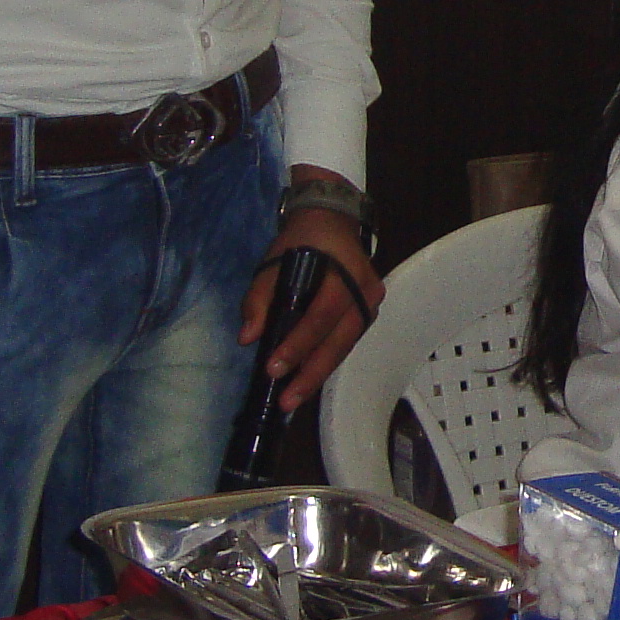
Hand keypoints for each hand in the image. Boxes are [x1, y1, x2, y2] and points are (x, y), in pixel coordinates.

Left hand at [241, 182, 376, 411]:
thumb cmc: (301, 240)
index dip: (298, 345)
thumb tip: (248, 337)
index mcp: (343, 274)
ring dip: (319, 373)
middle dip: (311, 374)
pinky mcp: (367, 311)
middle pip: (339, 342)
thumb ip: (259, 298)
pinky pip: (346, 341)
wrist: (332, 219)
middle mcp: (364, 291)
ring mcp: (371, 302)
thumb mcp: (273, 260)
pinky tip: (308, 377)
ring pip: (345, 346)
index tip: (274, 369)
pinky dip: (326, 360)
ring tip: (294, 397)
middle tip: (287, 401)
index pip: (320, 317)